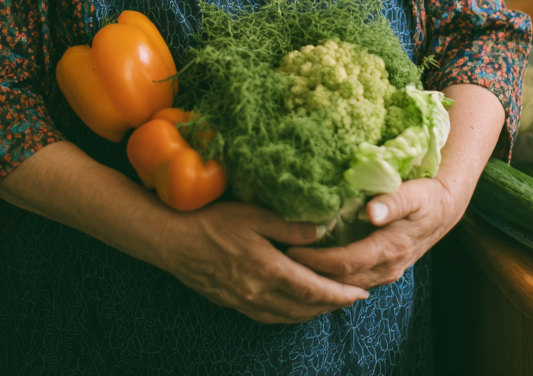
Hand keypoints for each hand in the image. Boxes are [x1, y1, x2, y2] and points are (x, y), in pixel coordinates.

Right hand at [158, 199, 368, 323]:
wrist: (173, 241)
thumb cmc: (213, 221)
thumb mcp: (254, 215)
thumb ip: (289, 226)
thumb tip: (320, 232)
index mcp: (269, 269)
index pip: (313, 289)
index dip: (339, 293)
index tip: (360, 292)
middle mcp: (259, 292)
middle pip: (304, 308)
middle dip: (332, 305)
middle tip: (353, 299)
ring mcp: (245, 301)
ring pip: (287, 317)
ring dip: (312, 313)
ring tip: (329, 305)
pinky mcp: (232, 303)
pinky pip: (268, 317)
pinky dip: (288, 315)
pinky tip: (293, 308)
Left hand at [287, 176, 464, 290]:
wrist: (446, 208)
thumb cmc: (427, 196)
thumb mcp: (414, 193)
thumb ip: (393, 201)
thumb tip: (372, 211)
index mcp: (391, 248)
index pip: (346, 263)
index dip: (318, 261)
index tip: (292, 251)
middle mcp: (388, 267)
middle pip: (342, 280)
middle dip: (311, 275)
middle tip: (281, 261)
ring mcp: (386, 272)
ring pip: (347, 286)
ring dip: (320, 280)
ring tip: (290, 268)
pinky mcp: (384, 270)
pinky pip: (354, 281)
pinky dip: (333, 280)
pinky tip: (313, 274)